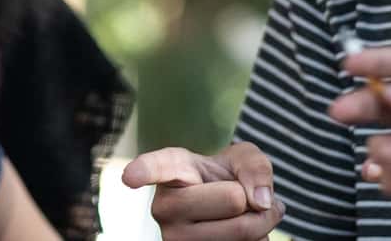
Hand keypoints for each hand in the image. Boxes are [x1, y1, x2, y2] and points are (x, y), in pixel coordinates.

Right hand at [119, 143, 281, 239]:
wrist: (226, 209)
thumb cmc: (228, 176)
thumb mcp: (242, 157)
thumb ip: (255, 167)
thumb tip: (260, 202)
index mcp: (171, 170)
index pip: (155, 168)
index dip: (143, 171)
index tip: (130, 177)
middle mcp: (165, 208)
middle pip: (234, 199)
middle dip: (253, 198)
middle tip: (239, 196)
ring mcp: (174, 240)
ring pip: (244, 231)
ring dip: (261, 223)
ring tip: (241, 215)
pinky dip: (257, 240)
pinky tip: (237, 235)